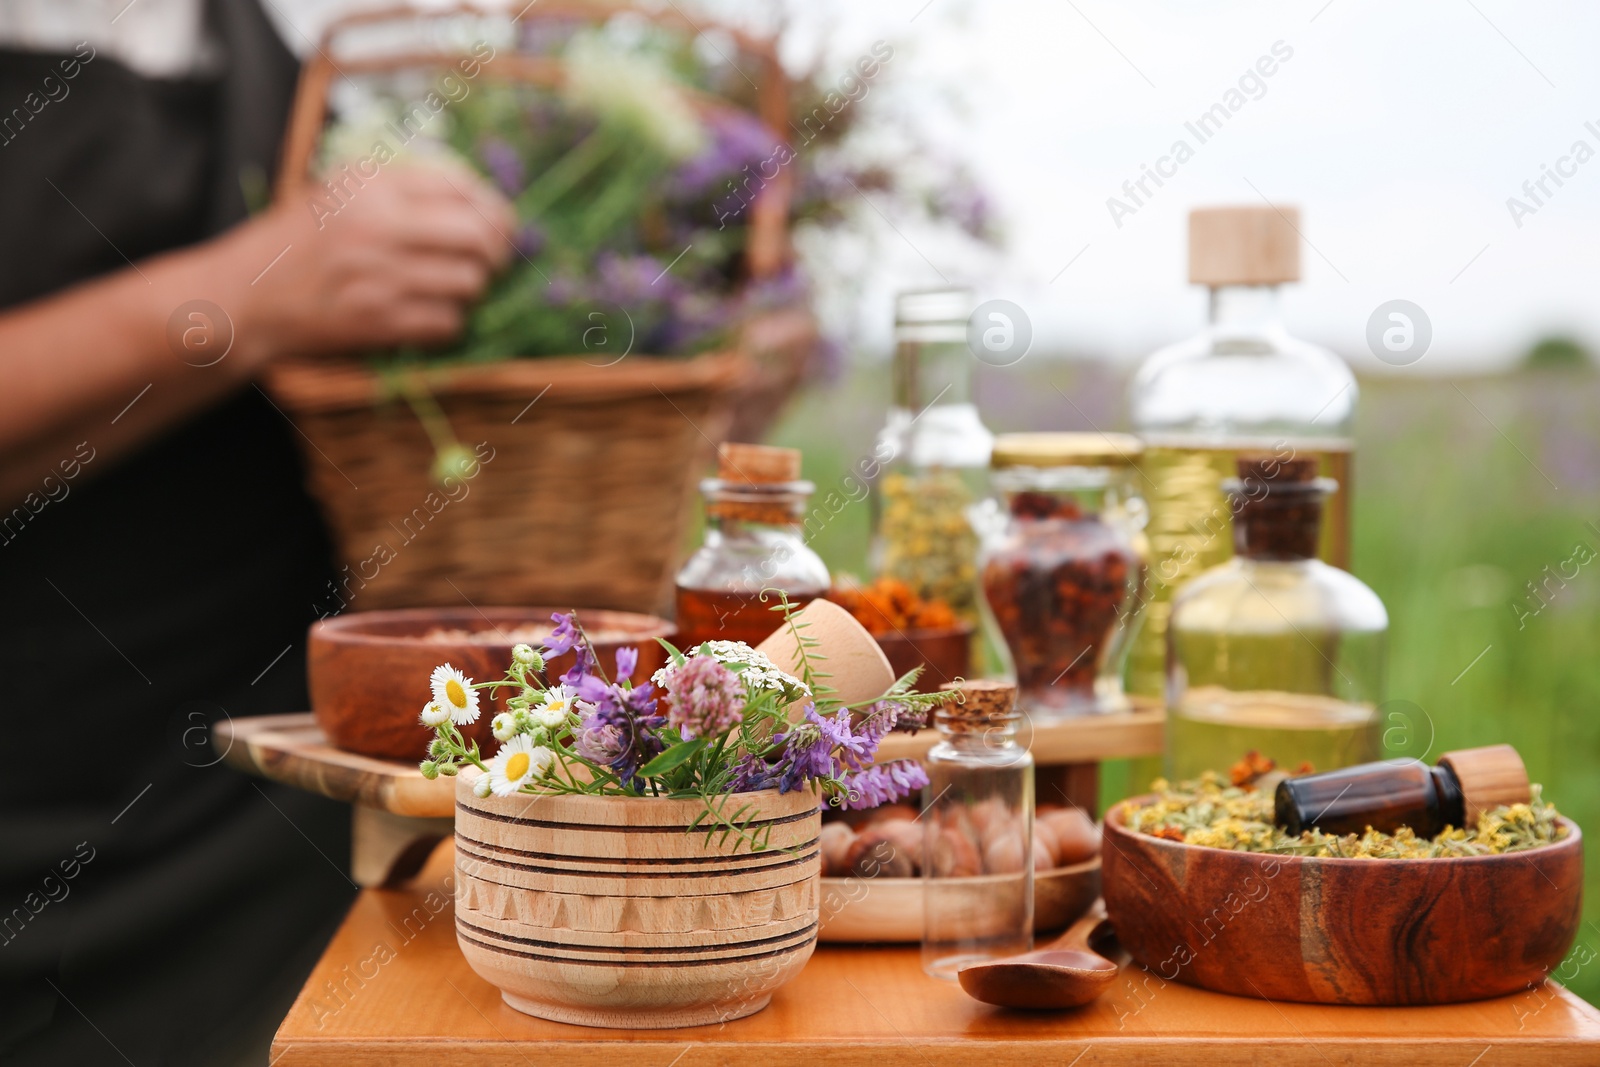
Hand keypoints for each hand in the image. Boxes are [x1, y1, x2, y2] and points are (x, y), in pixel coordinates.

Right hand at [225, 161, 516, 363]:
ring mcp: (381, 277)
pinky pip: (449, 322)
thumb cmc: (296, 244)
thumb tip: (475, 196)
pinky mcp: (381, 323)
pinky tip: (431, 313)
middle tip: (493, 259)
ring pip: (470, 281)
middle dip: (497, 250)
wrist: (244, 298)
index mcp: (371, 185)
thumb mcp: (339, 191)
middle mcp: (379, 226)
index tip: (498, 222)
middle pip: (479, 235)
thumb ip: (401, 186)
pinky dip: (449, 320)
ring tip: (453, 287)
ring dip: (472, 288)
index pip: (462, 186)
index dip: (493, 207)